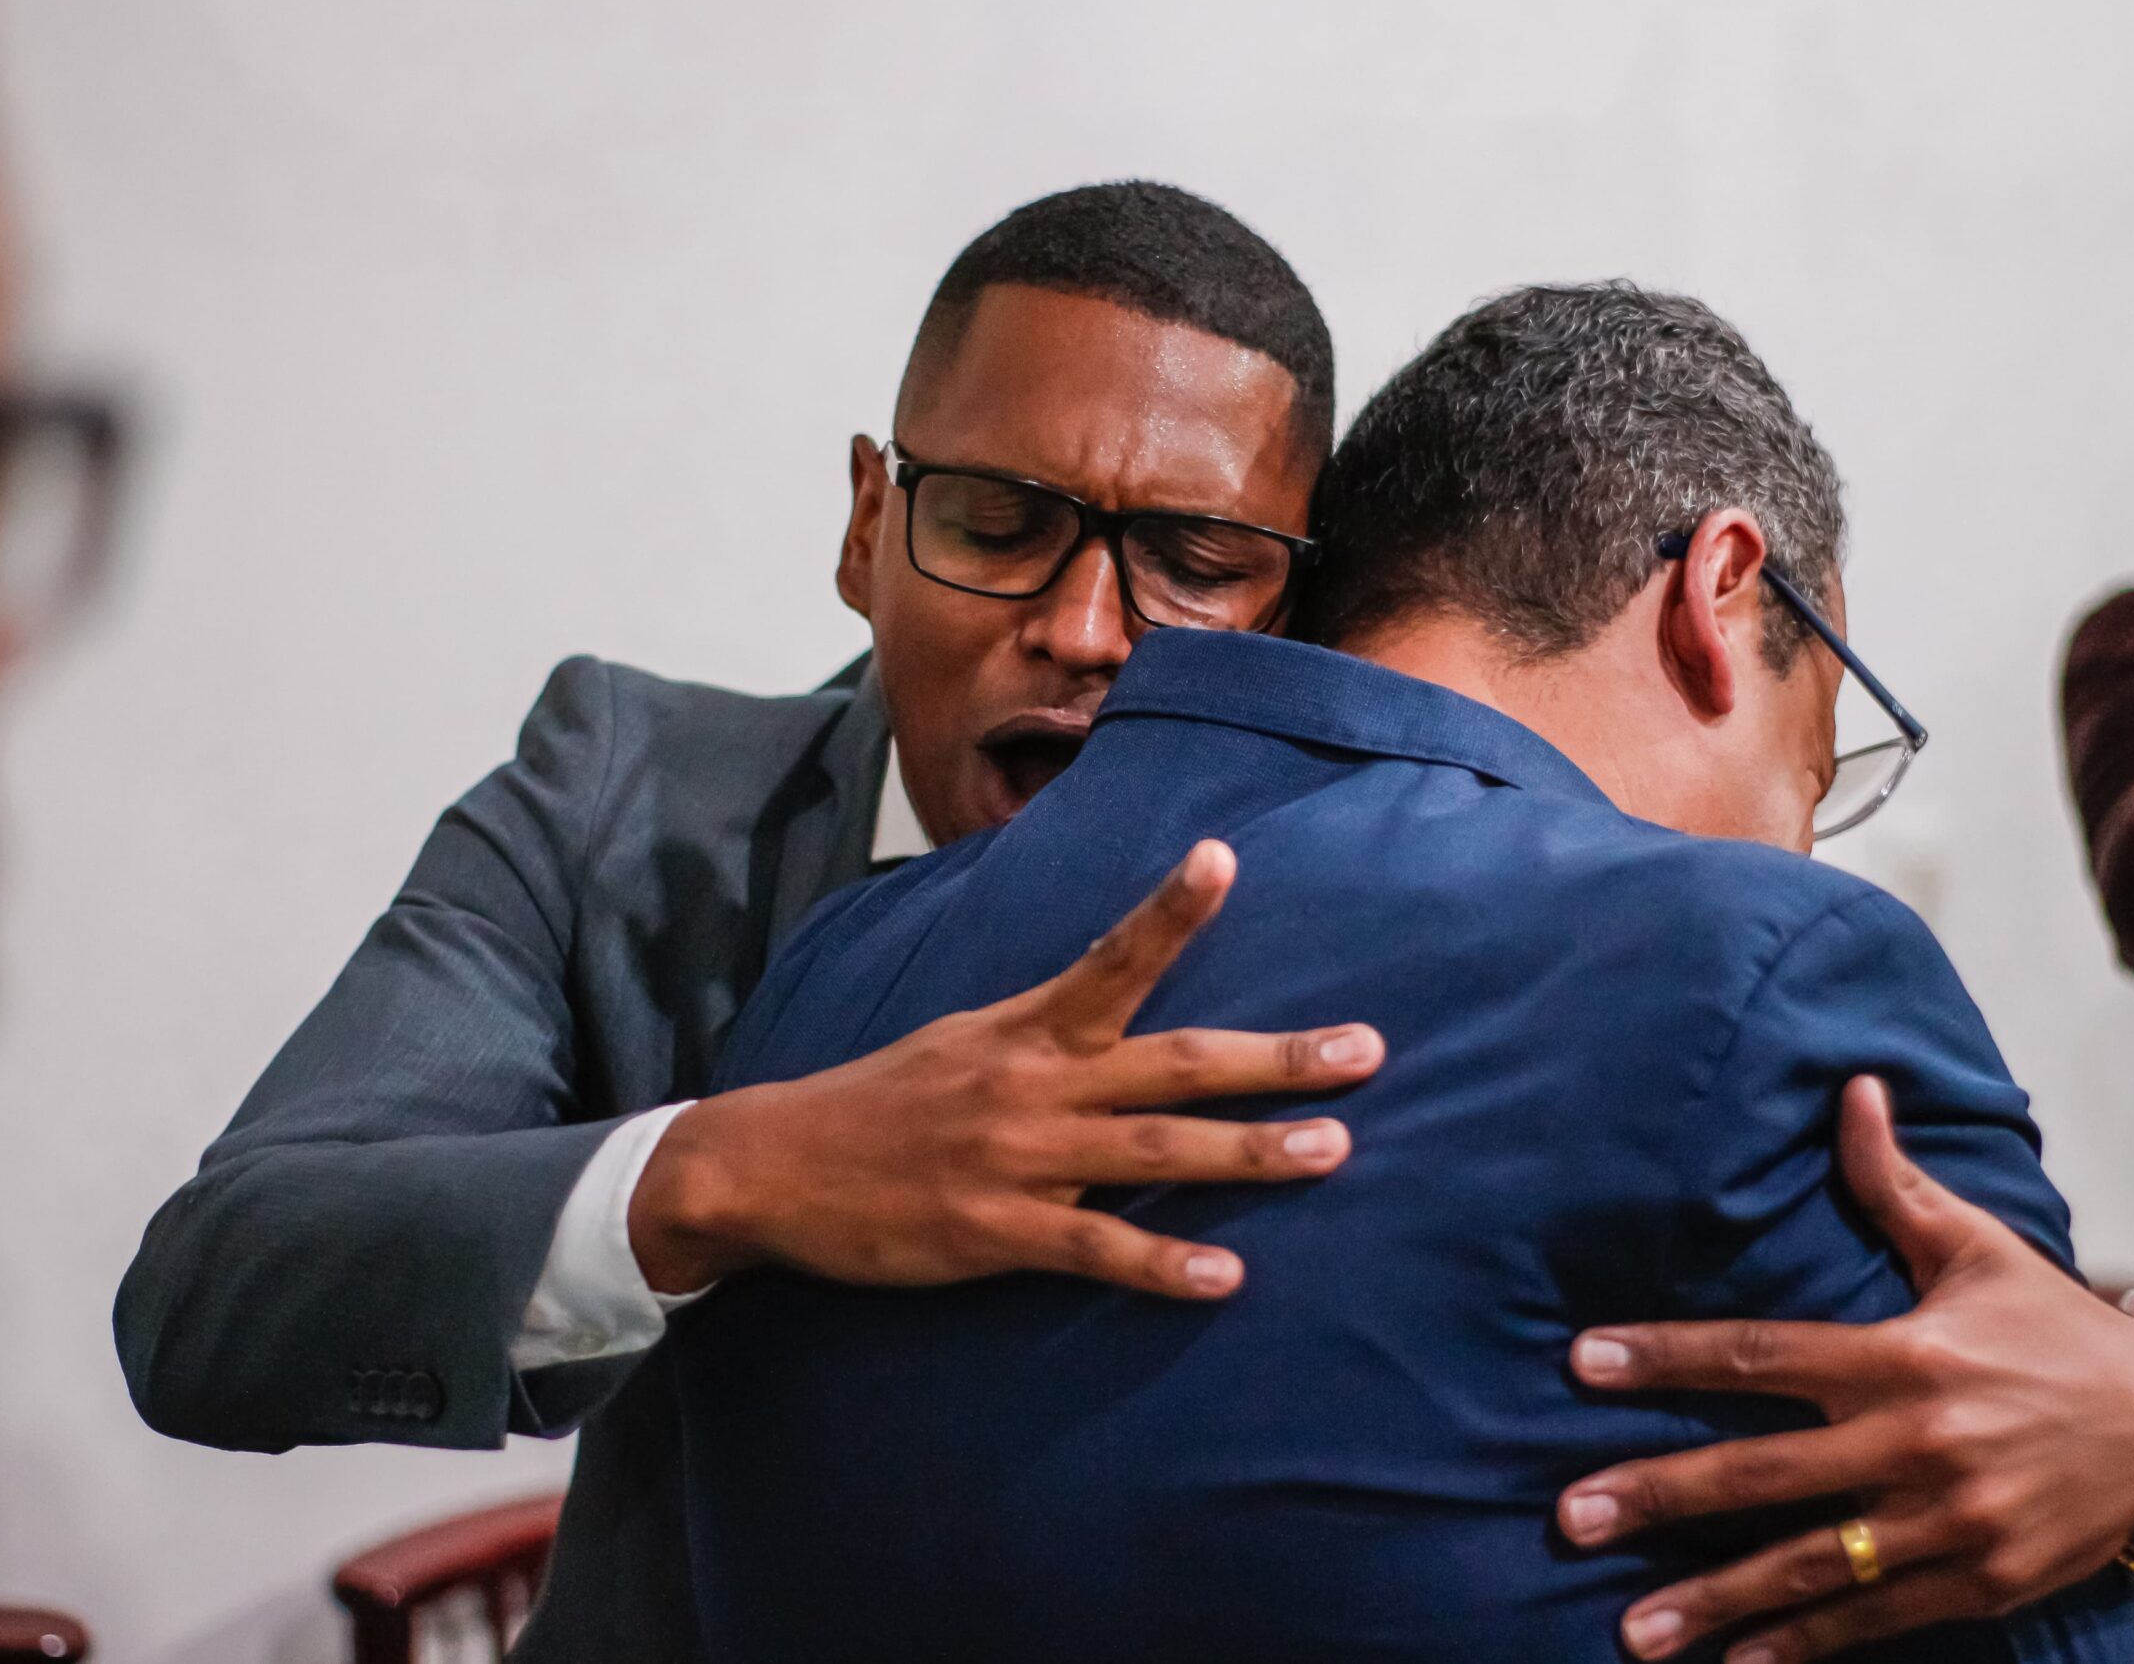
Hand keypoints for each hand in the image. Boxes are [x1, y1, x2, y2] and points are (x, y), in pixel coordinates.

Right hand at [630, 839, 1379, 1298]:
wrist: (770, 1166)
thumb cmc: (880, 1101)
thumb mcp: (964, 1036)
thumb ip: (1048, 1025)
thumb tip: (1120, 992)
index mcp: (1026, 1027)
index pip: (1111, 954)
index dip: (1169, 909)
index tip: (1223, 858)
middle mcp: (1033, 1082)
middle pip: (1174, 1062)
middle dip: (1275, 1058)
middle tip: (1364, 1051)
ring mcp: (1017, 1157)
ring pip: (1153, 1154)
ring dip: (1247, 1153)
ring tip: (1331, 1150)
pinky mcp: (994, 1230)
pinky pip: (1095, 1248)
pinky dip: (1163, 1265)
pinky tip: (1226, 1276)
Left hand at [1558, 1075, 2133, 1663]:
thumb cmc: (2059, 1329)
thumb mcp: (1978, 1248)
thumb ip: (1894, 1183)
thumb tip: (1851, 1087)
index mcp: (1903, 1356)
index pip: (1760, 1354)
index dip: (1667, 1358)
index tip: (1583, 1364)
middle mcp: (1918, 1442)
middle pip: (1763, 1473)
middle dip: (1661, 1496)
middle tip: (1572, 1516)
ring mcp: (1949, 1522)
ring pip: (1810, 1567)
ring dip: (1717, 1601)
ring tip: (1633, 1631)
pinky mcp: (1984, 1581)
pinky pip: (1876, 1619)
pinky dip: (1805, 1646)